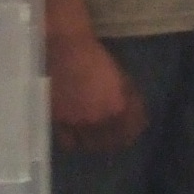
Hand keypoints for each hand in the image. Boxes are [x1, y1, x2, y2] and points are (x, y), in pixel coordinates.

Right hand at [48, 33, 146, 152]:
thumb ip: (129, 99)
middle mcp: (98, 119)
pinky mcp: (58, 120)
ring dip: (96, 144)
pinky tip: (77, 137)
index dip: (134, 132)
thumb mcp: (121, 77)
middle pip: (111, 142)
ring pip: (90, 145)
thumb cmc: (96, 58)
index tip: (133, 131)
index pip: (131, 130)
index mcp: (117, 107)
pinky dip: (75, 142)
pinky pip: (69, 142)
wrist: (66, 49)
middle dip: (116, 141)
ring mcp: (77, 122)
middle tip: (115, 138)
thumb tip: (135, 114)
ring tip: (97, 140)